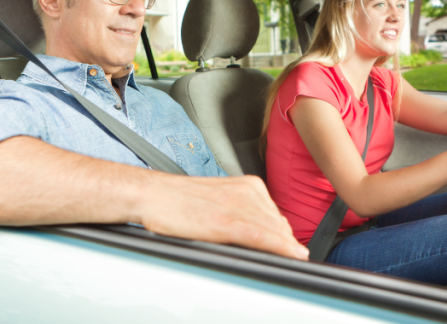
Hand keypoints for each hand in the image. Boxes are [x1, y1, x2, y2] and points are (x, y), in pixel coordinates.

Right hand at [137, 174, 309, 260]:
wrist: (153, 195)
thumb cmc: (179, 200)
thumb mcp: (220, 199)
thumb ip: (243, 211)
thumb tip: (263, 231)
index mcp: (248, 185)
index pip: (278, 216)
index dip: (286, 236)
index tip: (293, 249)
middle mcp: (247, 192)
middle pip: (280, 225)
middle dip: (286, 244)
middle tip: (291, 258)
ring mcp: (238, 205)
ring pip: (275, 231)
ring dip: (286, 248)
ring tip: (291, 260)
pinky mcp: (227, 221)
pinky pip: (261, 236)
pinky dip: (279, 247)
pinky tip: (290, 254)